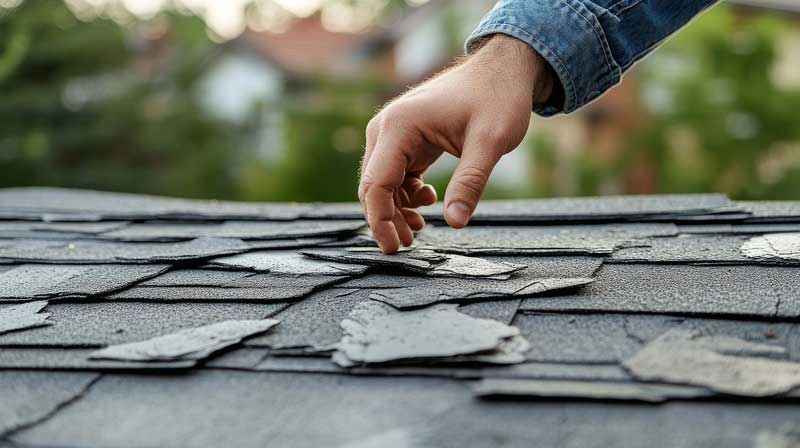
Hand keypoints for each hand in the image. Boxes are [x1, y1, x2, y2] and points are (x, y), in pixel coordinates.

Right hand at [358, 34, 553, 253]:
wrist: (503, 69)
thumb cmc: (498, 97)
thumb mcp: (491, 142)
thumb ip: (471, 182)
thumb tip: (456, 223)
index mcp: (399, 126)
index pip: (375, 184)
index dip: (379, 221)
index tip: (394, 248)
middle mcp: (387, 128)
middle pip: (372, 186)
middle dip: (386, 219)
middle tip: (408, 245)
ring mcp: (393, 133)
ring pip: (381, 183)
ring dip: (395, 209)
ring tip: (420, 228)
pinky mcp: (405, 138)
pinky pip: (394, 174)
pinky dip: (405, 195)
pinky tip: (429, 200)